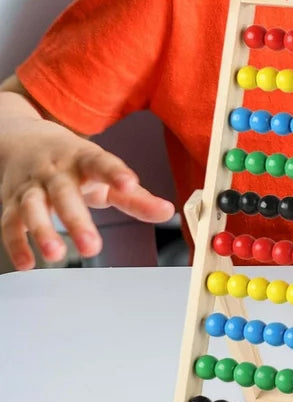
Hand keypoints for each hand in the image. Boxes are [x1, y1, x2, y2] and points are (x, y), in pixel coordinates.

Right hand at [1, 120, 174, 269]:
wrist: (21, 139)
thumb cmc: (73, 162)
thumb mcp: (105, 173)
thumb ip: (135, 196)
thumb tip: (167, 212)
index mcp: (83, 159)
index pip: (101, 163)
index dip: (116, 173)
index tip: (130, 184)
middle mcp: (55, 171)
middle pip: (64, 193)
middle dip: (76, 220)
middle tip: (92, 247)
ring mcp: (30, 185)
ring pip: (32, 207)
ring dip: (42, 231)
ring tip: (56, 254)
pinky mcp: (9, 201)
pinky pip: (9, 223)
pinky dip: (16, 243)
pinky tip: (28, 262)